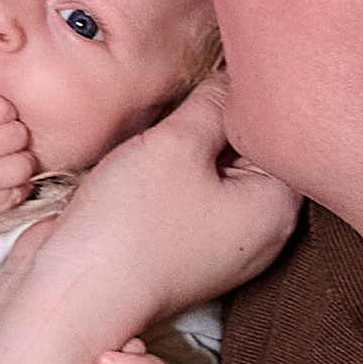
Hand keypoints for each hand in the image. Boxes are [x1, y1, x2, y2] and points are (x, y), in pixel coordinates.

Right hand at [37, 80, 296, 341]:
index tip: (222, 71)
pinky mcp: (187, 251)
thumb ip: (213, 101)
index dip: (252, 98)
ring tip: (164, 134)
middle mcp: (260, 233)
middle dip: (222, 123)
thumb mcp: (177, 142)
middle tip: (188, 98)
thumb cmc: (133, 222)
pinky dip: (177, 176)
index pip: (285, 135)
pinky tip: (149, 164)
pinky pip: (194, 198)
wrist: (77, 291)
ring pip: (219, 174)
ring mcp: (223, 246)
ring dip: (193, 148)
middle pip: (253, 154)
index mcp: (276, 209)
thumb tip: (232, 77)